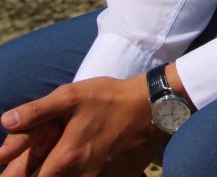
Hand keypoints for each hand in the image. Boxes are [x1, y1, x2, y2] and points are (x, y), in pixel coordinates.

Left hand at [0, 75, 167, 176]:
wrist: (153, 108)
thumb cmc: (110, 99)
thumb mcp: (72, 96)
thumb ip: (37, 111)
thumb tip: (5, 121)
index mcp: (65, 159)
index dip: (16, 175)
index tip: (12, 170)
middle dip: (38, 175)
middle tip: (36, 164)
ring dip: (61, 175)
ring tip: (67, 159)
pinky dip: (85, 176)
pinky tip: (89, 160)